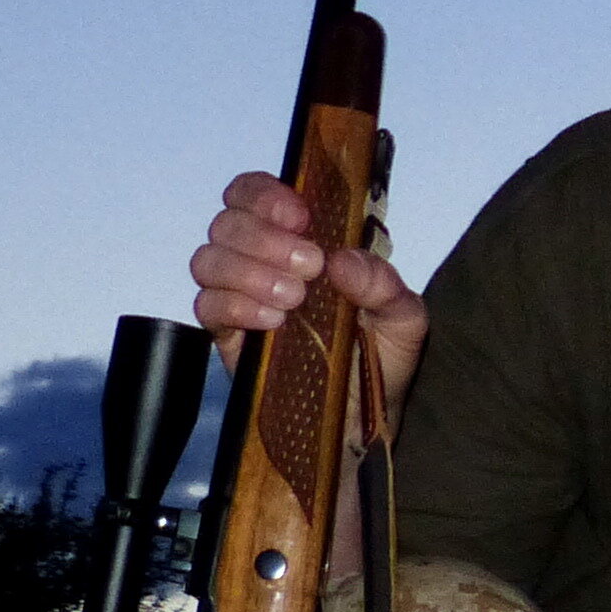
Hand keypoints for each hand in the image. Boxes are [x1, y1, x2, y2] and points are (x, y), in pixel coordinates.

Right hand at [191, 174, 428, 418]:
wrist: (366, 418)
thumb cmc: (382, 356)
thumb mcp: (404, 319)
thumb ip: (383, 285)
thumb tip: (343, 260)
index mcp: (301, 239)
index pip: (255, 193)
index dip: (266, 195)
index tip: (300, 217)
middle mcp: (263, 260)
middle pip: (227, 221)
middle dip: (263, 237)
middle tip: (309, 266)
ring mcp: (240, 295)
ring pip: (208, 259)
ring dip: (247, 270)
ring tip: (294, 299)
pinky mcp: (227, 334)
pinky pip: (206, 306)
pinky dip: (235, 306)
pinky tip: (273, 322)